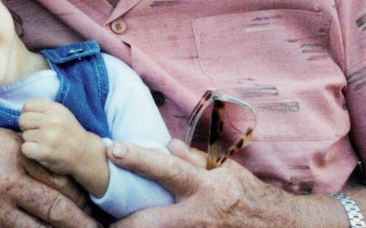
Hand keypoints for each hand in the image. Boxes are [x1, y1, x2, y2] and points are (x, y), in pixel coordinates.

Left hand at [19, 99, 94, 174]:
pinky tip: (40, 152)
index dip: (29, 114)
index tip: (36, 122)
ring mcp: (49, 137)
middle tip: (39, 134)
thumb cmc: (68, 133)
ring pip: (24, 135)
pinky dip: (30, 152)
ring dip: (31, 141)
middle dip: (28, 128)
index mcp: (56, 108)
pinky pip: (25, 148)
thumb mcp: (61, 114)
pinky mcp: (46, 152)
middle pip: (23, 120)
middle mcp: (53, 121)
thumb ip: (43, 110)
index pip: (27, 105)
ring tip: (44, 144)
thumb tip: (21, 111)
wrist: (84, 153)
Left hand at [106, 139, 292, 227]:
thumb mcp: (223, 170)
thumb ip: (191, 159)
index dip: (138, 159)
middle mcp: (198, 216)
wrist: (275, 227)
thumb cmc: (245, 194)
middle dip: (119, 223)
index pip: (167, 169)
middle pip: (148, 222)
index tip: (113, 149)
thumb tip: (165, 145)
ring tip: (102, 227)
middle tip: (89, 219)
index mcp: (205, 187)